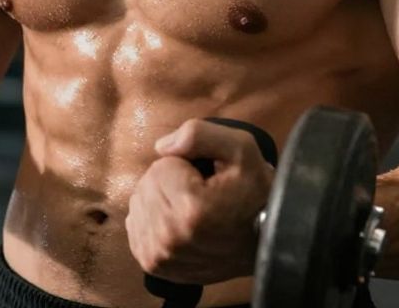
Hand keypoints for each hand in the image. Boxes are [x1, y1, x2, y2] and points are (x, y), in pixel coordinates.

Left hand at [127, 119, 274, 284]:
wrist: (263, 243)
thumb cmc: (254, 194)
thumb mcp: (241, 149)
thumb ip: (200, 134)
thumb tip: (161, 147)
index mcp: (190, 208)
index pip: (162, 165)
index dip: (185, 166)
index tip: (208, 181)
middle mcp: (170, 236)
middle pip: (147, 184)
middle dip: (170, 184)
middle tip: (201, 196)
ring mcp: (159, 255)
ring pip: (139, 203)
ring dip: (161, 202)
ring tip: (191, 211)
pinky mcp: (153, 264)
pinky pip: (135, 225)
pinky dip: (152, 220)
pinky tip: (177, 224)